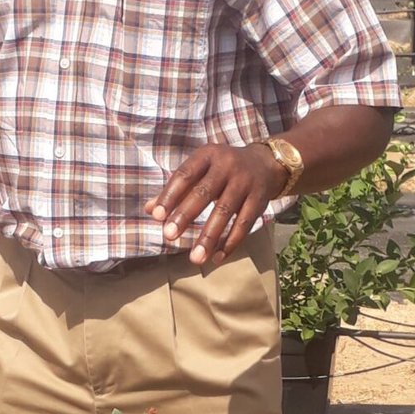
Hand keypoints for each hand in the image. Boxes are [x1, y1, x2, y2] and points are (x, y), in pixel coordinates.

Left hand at [146, 141, 287, 264]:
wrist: (265, 163)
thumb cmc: (222, 169)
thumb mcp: (201, 169)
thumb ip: (176, 189)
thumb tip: (149, 209)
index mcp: (207, 155)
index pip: (185, 175)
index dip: (170, 195)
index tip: (156, 216)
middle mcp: (227, 166)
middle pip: (204, 193)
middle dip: (185, 215)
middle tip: (169, 236)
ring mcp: (245, 183)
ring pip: (225, 212)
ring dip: (209, 237)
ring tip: (195, 258)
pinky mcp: (260, 200)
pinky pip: (244, 224)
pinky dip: (231, 242)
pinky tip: (217, 257)